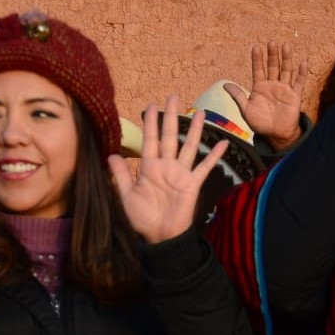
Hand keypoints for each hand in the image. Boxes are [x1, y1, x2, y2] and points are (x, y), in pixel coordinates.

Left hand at [109, 96, 225, 243]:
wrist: (159, 237)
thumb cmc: (142, 219)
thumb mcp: (126, 196)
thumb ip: (120, 176)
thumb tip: (111, 155)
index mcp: (149, 167)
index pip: (149, 139)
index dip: (150, 123)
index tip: (149, 106)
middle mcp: (166, 166)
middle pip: (170, 136)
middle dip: (171, 117)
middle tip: (172, 97)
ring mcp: (181, 173)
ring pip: (188, 146)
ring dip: (194, 129)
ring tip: (200, 112)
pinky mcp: (192, 183)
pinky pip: (205, 167)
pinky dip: (214, 155)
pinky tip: (223, 143)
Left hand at [225, 42, 306, 151]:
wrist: (276, 135)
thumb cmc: (260, 123)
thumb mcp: (246, 109)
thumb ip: (238, 96)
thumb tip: (224, 85)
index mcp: (260, 87)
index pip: (258, 69)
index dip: (257, 59)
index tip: (256, 47)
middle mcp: (272, 85)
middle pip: (272, 66)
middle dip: (272, 55)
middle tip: (272, 43)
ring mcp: (284, 89)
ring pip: (286, 70)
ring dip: (286, 59)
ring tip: (286, 46)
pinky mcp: (295, 95)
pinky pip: (299, 82)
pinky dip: (301, 73)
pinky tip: (303, 62)